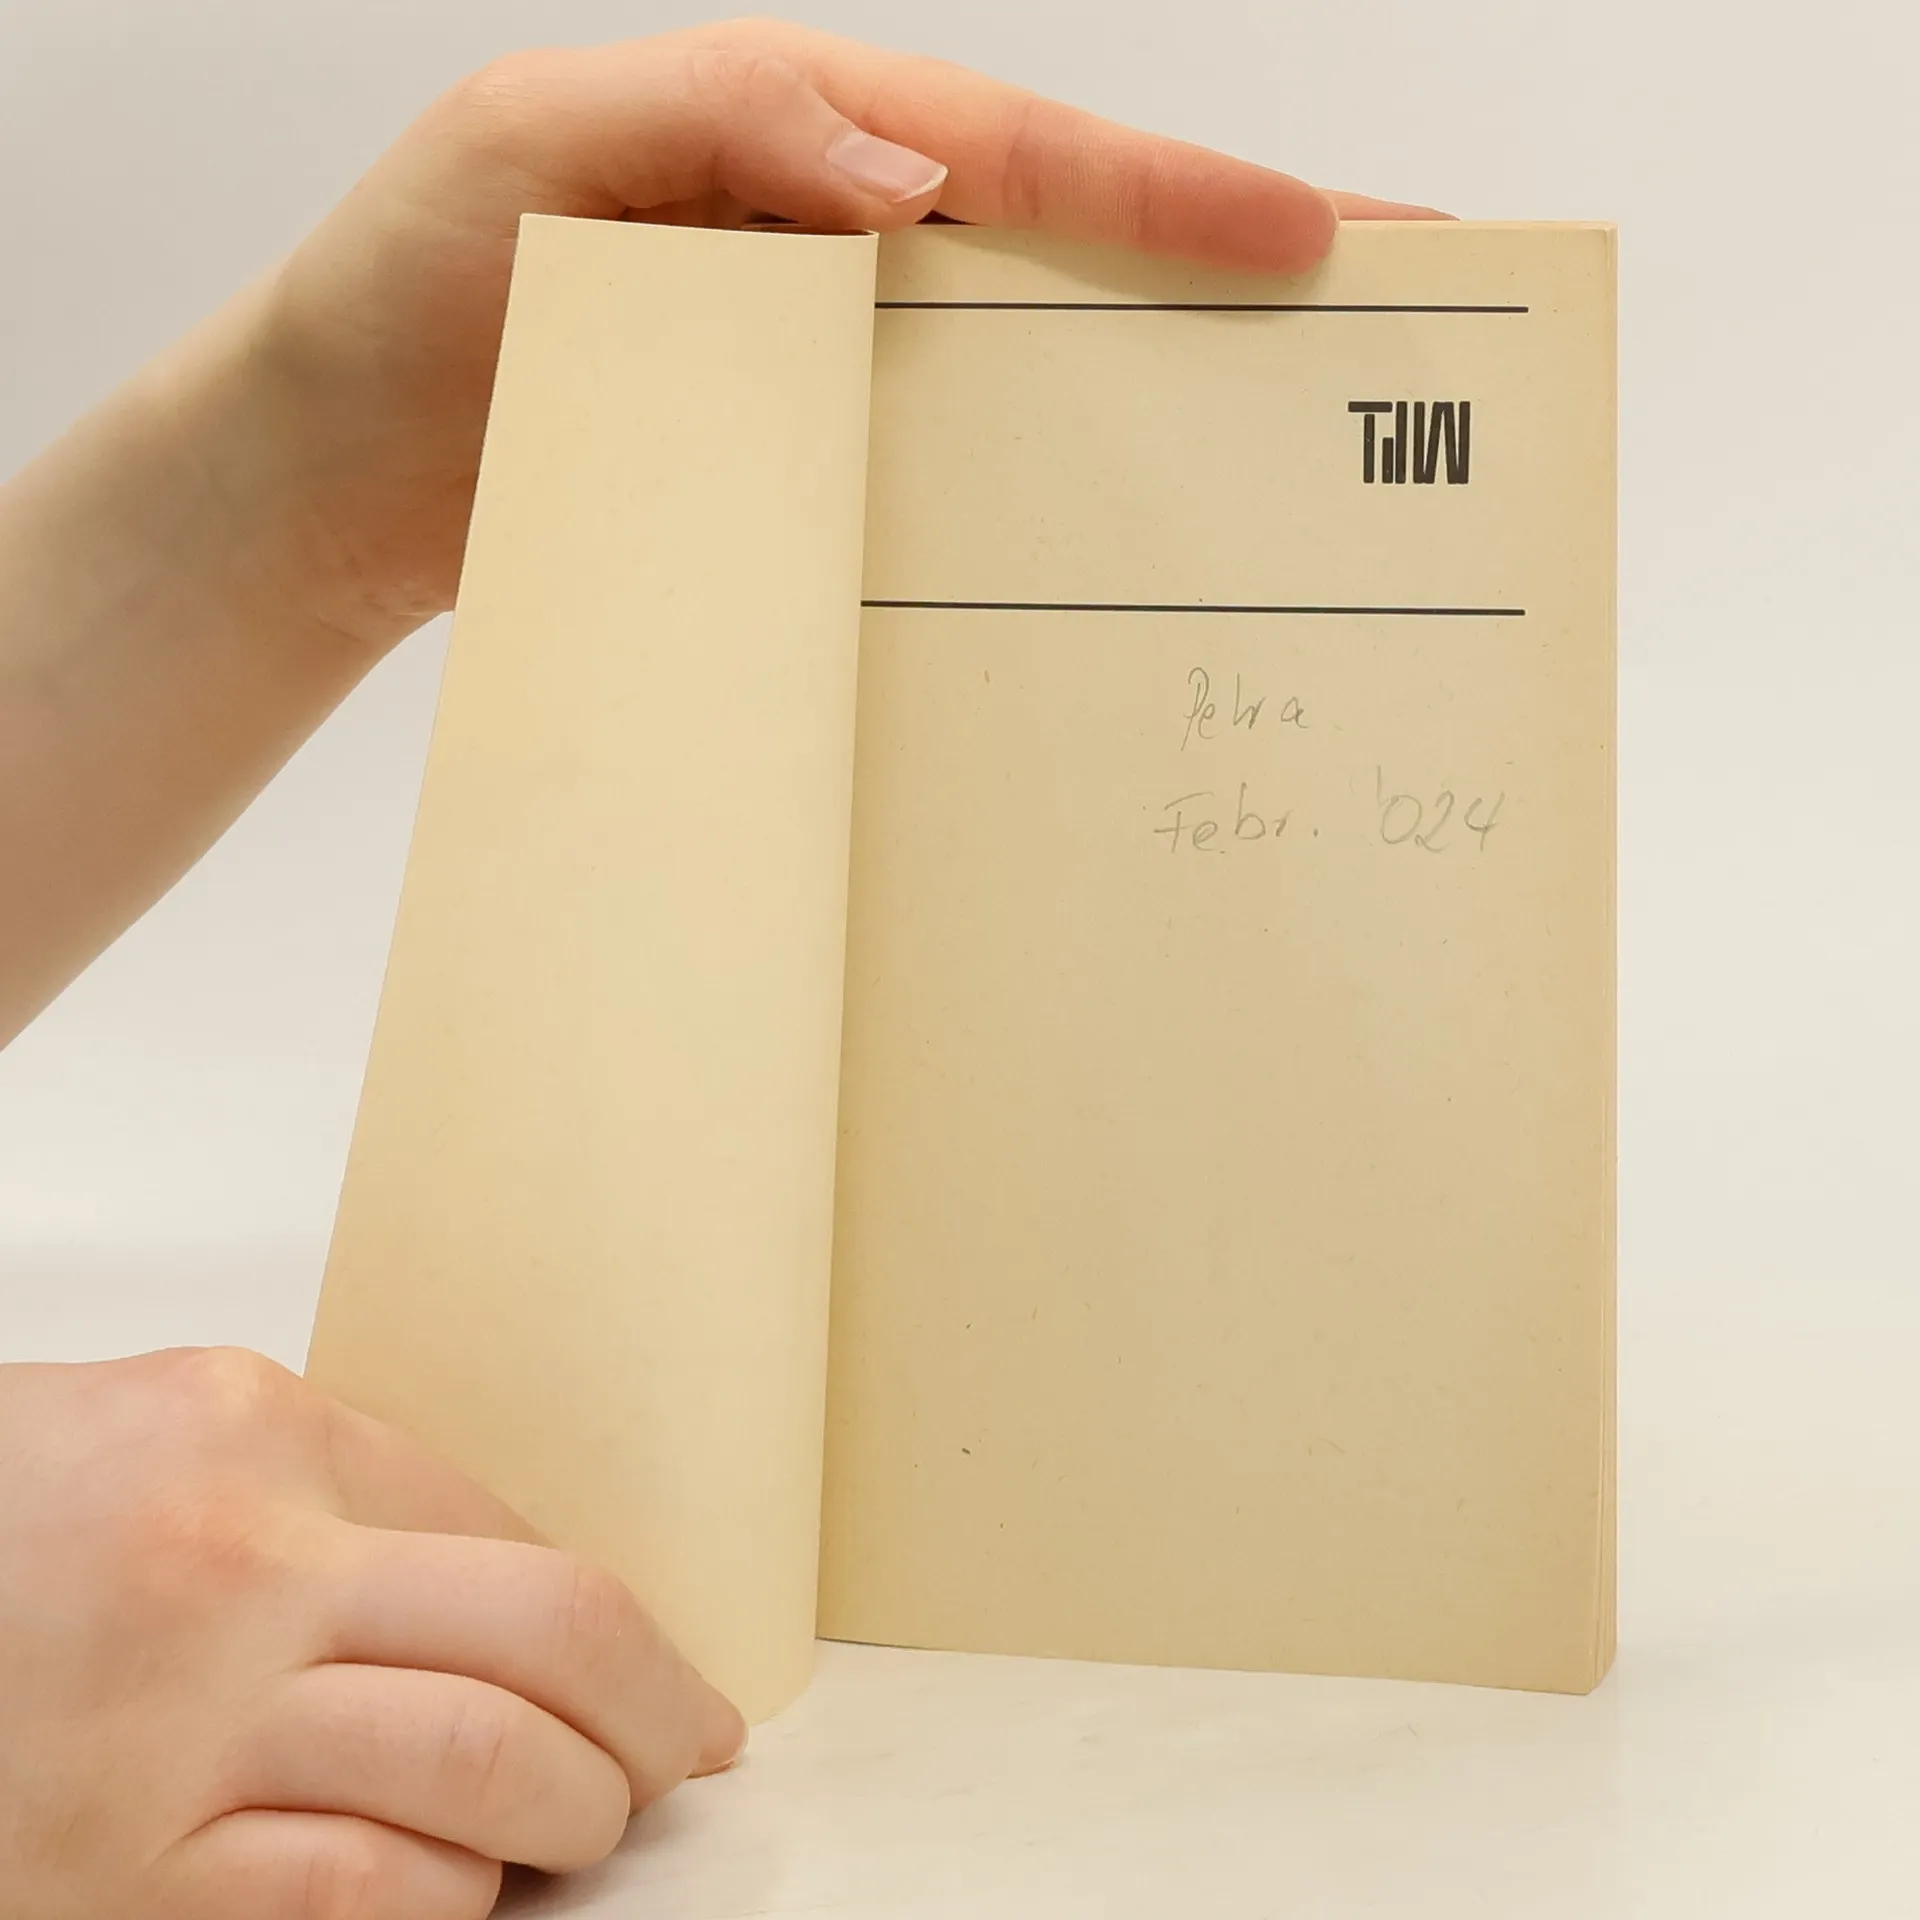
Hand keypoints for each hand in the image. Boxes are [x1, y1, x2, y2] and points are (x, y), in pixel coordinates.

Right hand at [0, 1347, 742, 1919]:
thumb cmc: (7, 1514)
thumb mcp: (184, 1435)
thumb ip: (346, 1491)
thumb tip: (513, 1593)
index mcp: (260, 1433)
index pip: (509, 1533)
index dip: (620, 1618)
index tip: (666, 1671)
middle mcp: (239, 1565)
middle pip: (543, 1629)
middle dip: (652, 1706)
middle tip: (685, 1751)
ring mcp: (182, 1724)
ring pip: (481, 1765)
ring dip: (576, 1810)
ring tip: (589, 1824)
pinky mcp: (127, 1871)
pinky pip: (362, 1893)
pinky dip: (450, 1897)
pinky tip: (464, 1887)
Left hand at [259, 18, 1443, 647]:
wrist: (335, 473)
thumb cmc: (409, 288)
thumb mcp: (536, 149)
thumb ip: (721, 124)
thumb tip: (904, 162)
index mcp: (795, 139)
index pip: (1016, 154)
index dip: (1169, 192)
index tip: (1317, 234)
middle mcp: (836, 247)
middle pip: (1062, 251)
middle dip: (1224, 269)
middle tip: (1390, 307)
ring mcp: (829, 366)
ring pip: (1021, 369)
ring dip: (1152, 391)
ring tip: (1292, 439)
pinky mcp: (803, 467)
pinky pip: (941, 472)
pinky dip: (1033, 494)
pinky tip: (1110, 541)